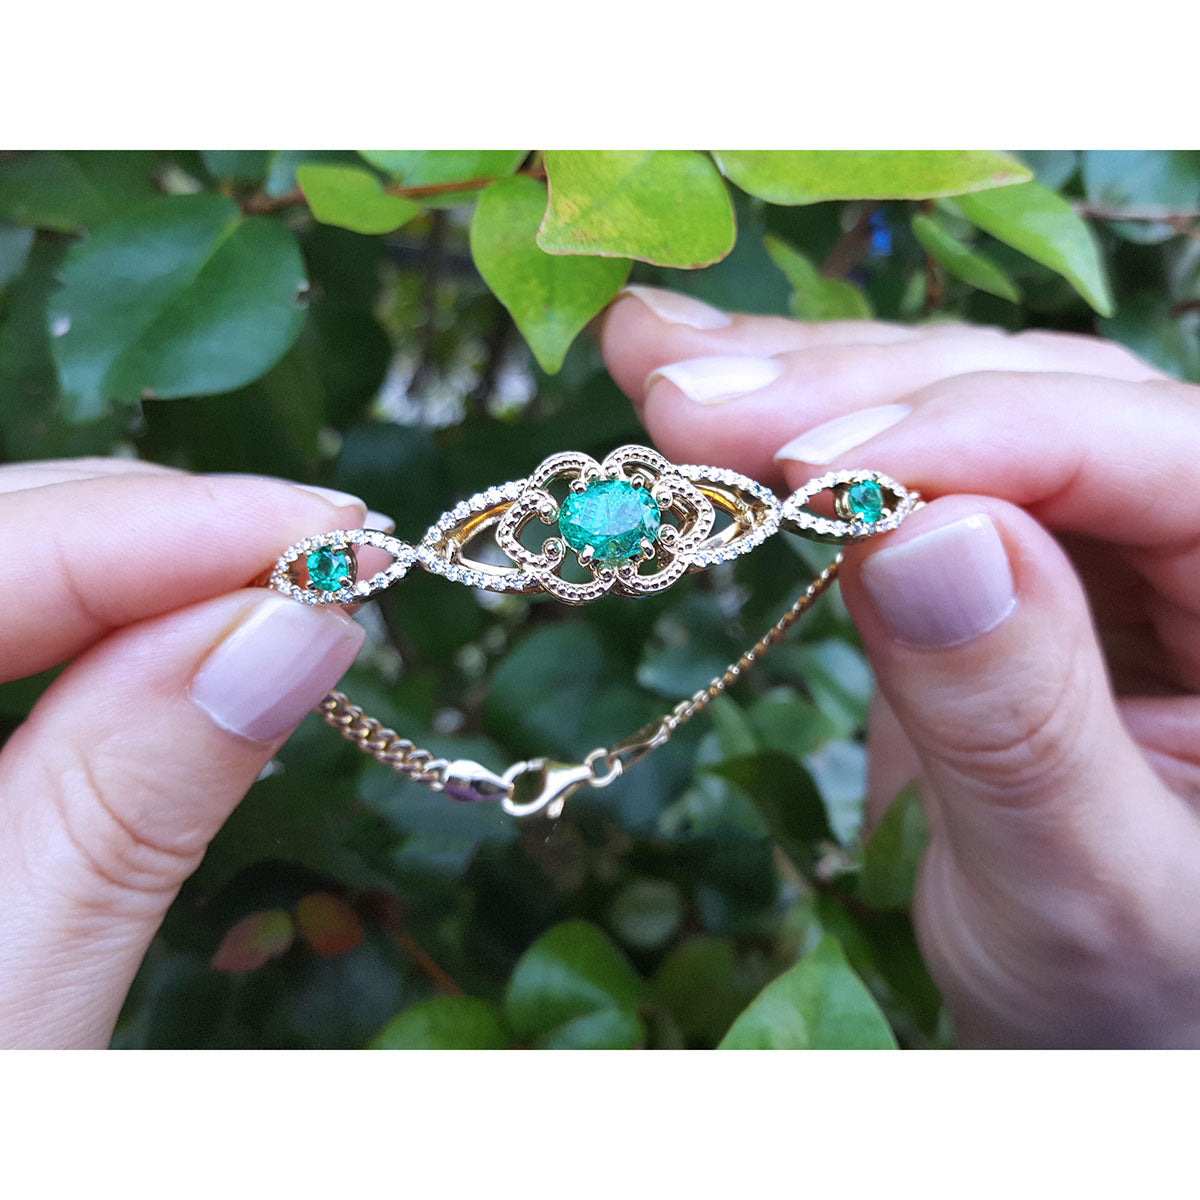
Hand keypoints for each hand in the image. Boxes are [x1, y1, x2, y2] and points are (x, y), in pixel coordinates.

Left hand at [0, 461, 373, 1046]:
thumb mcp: (12, 1018)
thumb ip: (126, 806)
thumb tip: (297, 628)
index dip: (165, 529)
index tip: (341, 541)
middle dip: (160, 532)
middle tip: (331, 564)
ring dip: (135, 566)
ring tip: (276, 593)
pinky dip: (94, 624)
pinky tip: (178, 642)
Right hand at [601, 285, 1199, 1047]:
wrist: (1087, 1035)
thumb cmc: (1124, 997)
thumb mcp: (1076, 888)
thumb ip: (1013, 718)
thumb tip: (915, 527)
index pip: (1150, 455)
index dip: (973, 437)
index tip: (801, 465)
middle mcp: (1198, 534)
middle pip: (1040, 398)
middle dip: (851, 395)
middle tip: (685, 398)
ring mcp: (1095, 538)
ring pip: (958, 405)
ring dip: (800, 387)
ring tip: (656, 364)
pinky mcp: (1000, 557)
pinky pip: (902, 470)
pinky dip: (792, 437)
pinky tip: (699, 398)